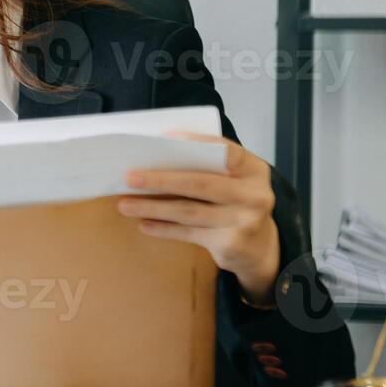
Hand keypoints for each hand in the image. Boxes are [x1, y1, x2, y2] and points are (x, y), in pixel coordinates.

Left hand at [117, 130, 279, 304]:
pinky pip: (188, 233)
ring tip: (126, 205)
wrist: (259, 247)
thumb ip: (209, 167)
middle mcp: (253, 194)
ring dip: (153, 207)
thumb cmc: (235, 202)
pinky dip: (163, 228)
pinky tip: (144, 224)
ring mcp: (244, 220)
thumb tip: (157, 157)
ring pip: (189, 211)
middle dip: (161, 180)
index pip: (226, 151)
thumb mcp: (234, 180)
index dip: (197, 143)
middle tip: (130, 178)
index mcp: (254, 169)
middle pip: (200, 183)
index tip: (165, 139)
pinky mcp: (230, 243)